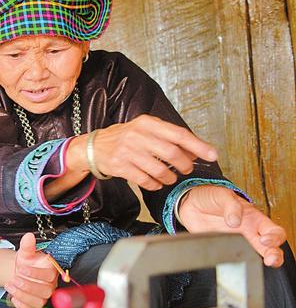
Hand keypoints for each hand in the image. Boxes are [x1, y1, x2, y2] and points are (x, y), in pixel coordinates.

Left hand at [5, 233, 58, 307]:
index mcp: (51, 271)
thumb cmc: (26, 263)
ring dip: (22, 295)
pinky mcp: (37, 307)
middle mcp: (51, 286)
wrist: (19, 273)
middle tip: (14, 279)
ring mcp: (44, 298)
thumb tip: (29, 236)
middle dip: (27, 286)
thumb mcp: (25, 253)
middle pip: (45, 291)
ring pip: (39, 302)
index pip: (49, 275)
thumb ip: (27, 245)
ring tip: (9, 285)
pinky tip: (13, 298)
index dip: (35, 273)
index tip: (21, 268)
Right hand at [85, 115, 217, 190]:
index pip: (178, 134)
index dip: (198, 146)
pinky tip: (156, 183)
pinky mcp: (120, 166)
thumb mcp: (145, 130)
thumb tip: (196, 151)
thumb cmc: (125, 138)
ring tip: (170, 178)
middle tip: (186, 169)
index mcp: (147, 123)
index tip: (212, 155)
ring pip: (159, 169)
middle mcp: (137, 135)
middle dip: (184, 165)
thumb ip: (169, 137)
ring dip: (170, 177)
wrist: (94, 147)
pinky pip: (145, 180)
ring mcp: (127, 151)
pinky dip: (155, 184)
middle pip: (171, 153)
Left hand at [177, 185, 286, 266]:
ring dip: (256, 262)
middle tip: (270, 260)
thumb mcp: (223, 195)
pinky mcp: (221, 249)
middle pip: (270, 249)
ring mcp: (235, 243)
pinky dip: (232, 262)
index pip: (275, 231)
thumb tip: (235, 221)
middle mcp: (248, 234)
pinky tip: (230, 262)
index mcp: (254, 219)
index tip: (265, 239)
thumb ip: (231, 206)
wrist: (190, 203)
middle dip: (274, 256)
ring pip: (252, 257)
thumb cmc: (212, 197)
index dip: (275, 237)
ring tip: (252, 263)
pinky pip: (229, 259)